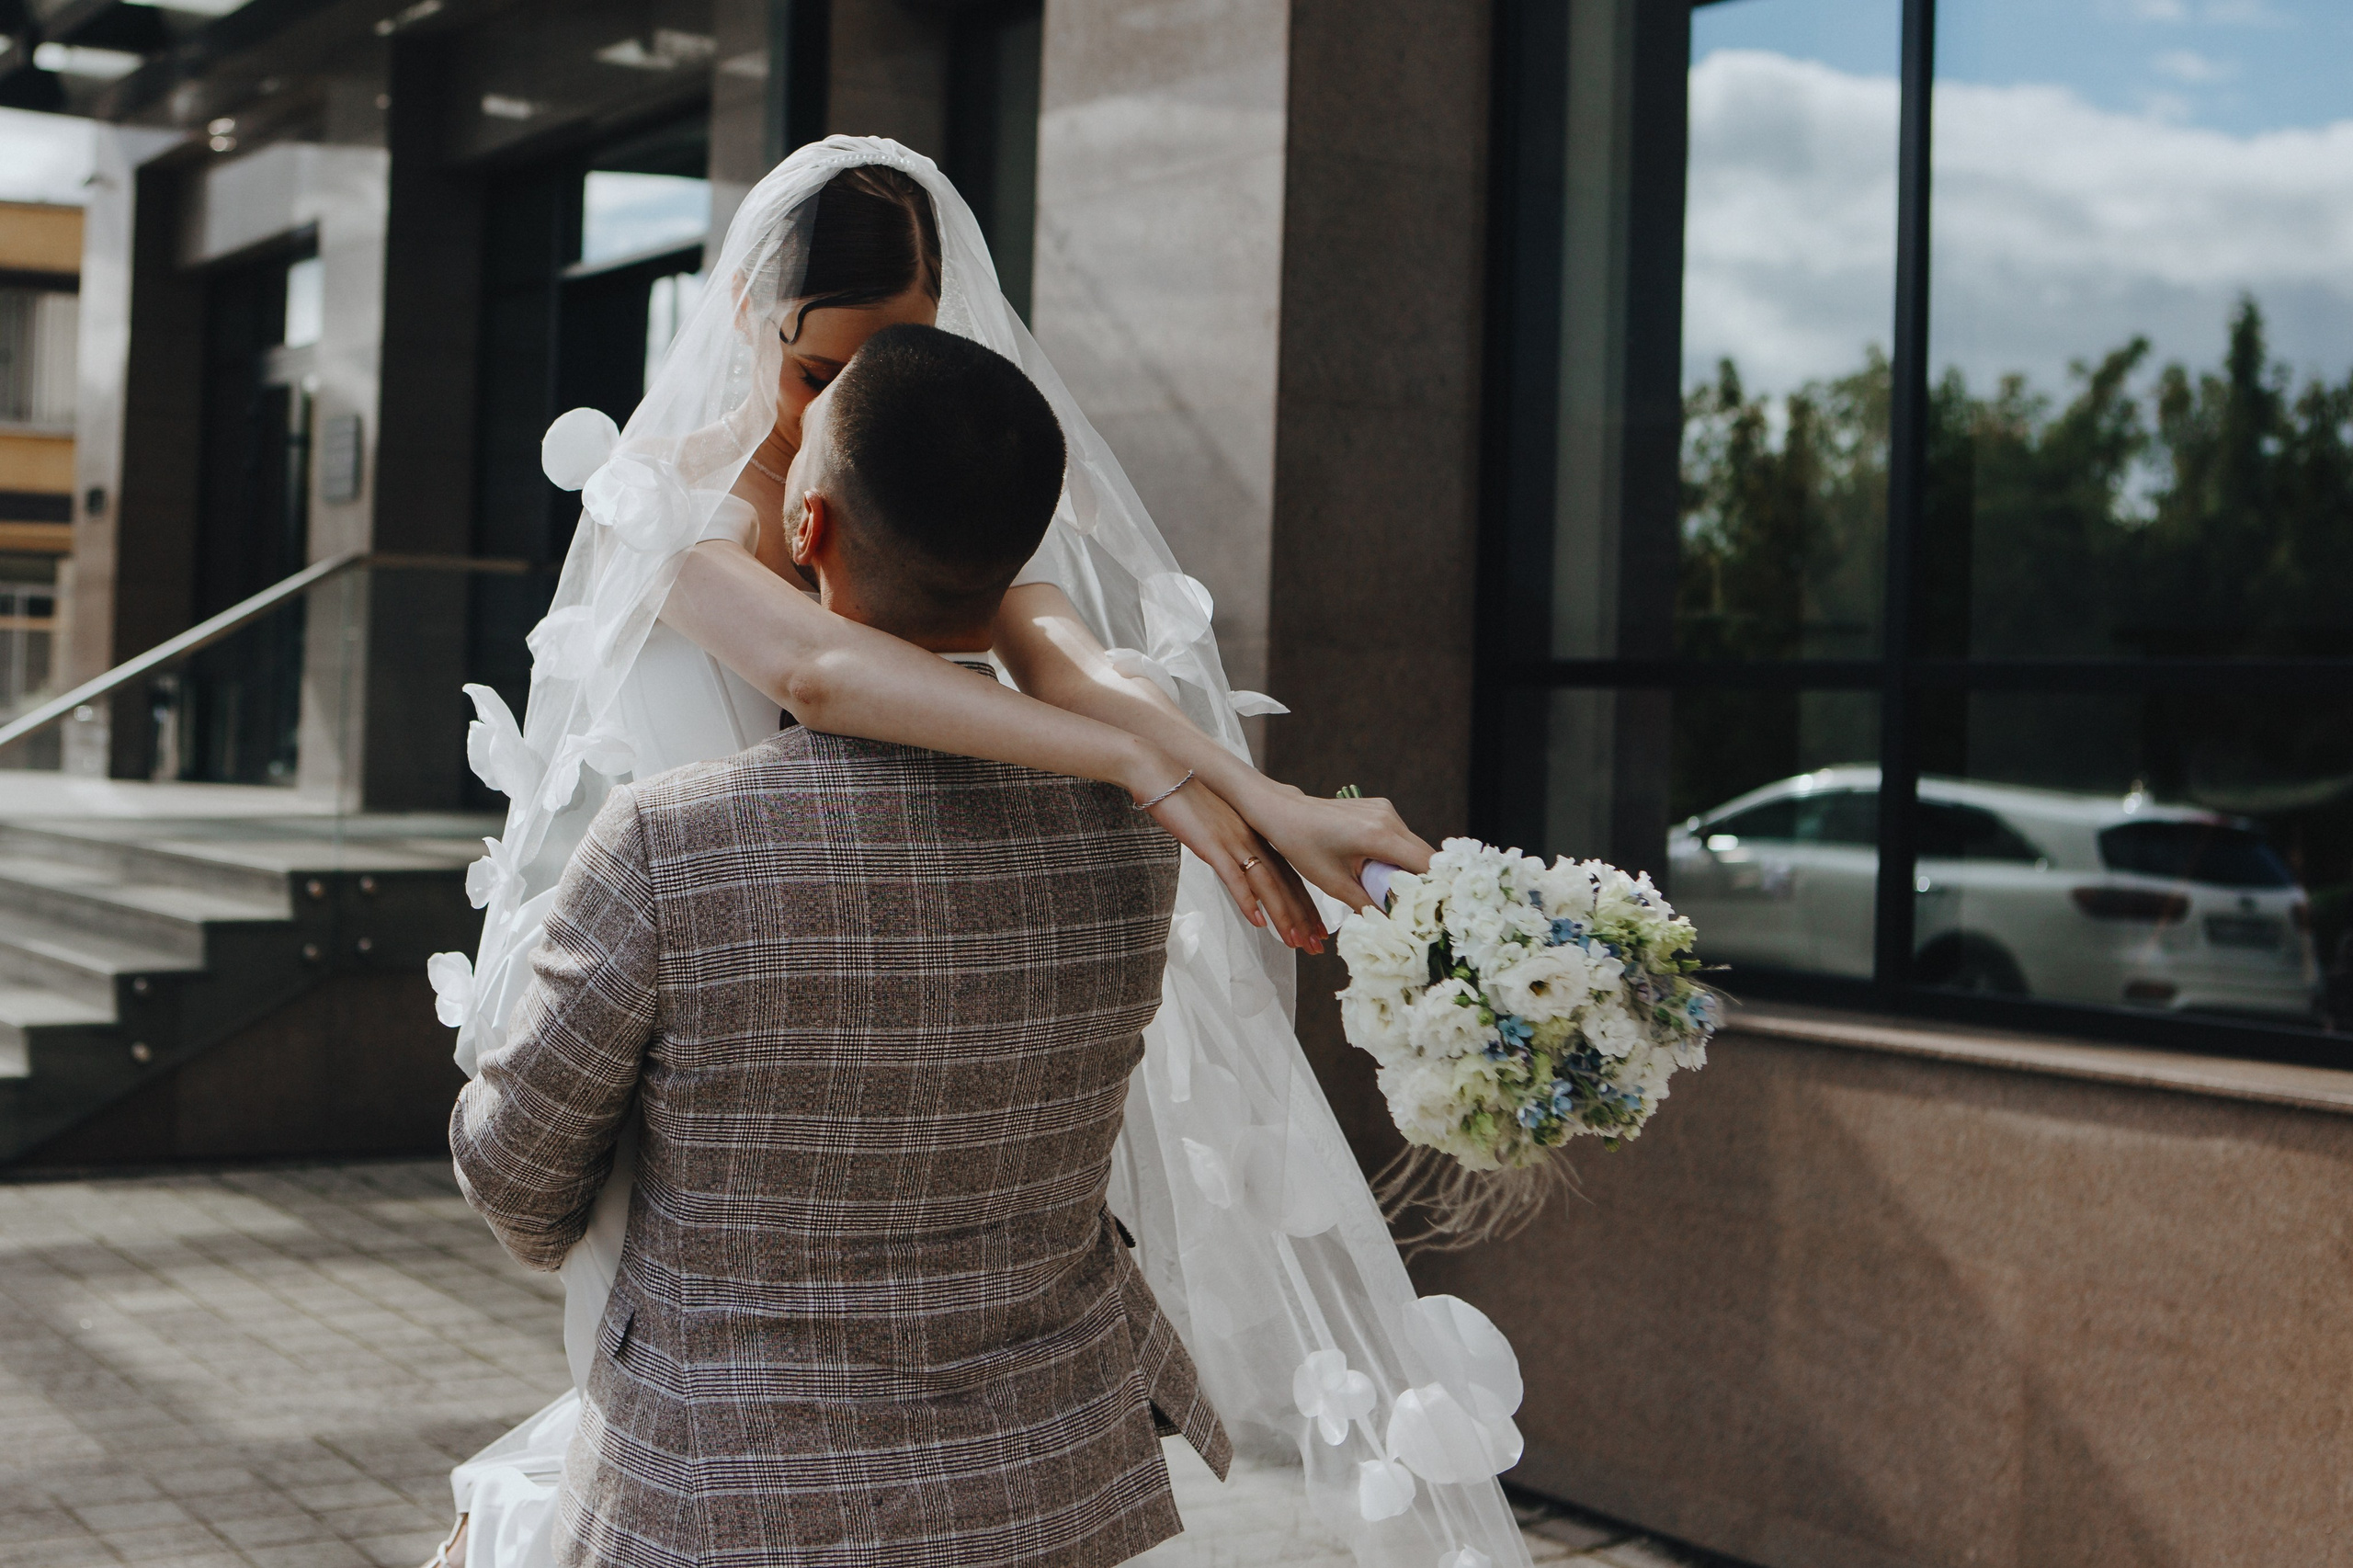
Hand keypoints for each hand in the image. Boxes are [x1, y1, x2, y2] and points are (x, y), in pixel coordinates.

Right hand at [1144, 778, 1325, 952]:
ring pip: (1266, 884)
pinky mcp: (1211, 844)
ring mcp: (1233, 841)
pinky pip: (1233, 876)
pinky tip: (1257, 921)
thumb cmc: (1186, 802)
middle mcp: (1252, 839)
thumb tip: (1242, 866)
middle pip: (1285, 884)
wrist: (1162, 775)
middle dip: (1303, 918)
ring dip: (1282, 916)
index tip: (1318, 930)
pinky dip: (1247, 900)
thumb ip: (1234, 846)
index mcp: (1256, 836)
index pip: (1289, 876)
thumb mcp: (1219, 826)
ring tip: (1294, 942)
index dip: (1305, 905)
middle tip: (1318, 946)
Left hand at [1232, 781, 1435, 911]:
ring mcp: (1385, 809)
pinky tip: (1383, 873)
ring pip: (1414, 846)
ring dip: (1410, 870)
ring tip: (1395, 893)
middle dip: (1423, 882)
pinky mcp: (1380, 808)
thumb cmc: (1301, 846)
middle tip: (1416, 909)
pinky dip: (1398, 856)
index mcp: (1378, 835)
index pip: (1425, 864)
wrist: (1283, 811)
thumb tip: (1392, 926)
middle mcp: (1388, 818)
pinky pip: (1401, 837)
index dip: (1433, 888)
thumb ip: (1367, 905)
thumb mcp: (1333, 884)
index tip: (1433, 910)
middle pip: (1425, 855)